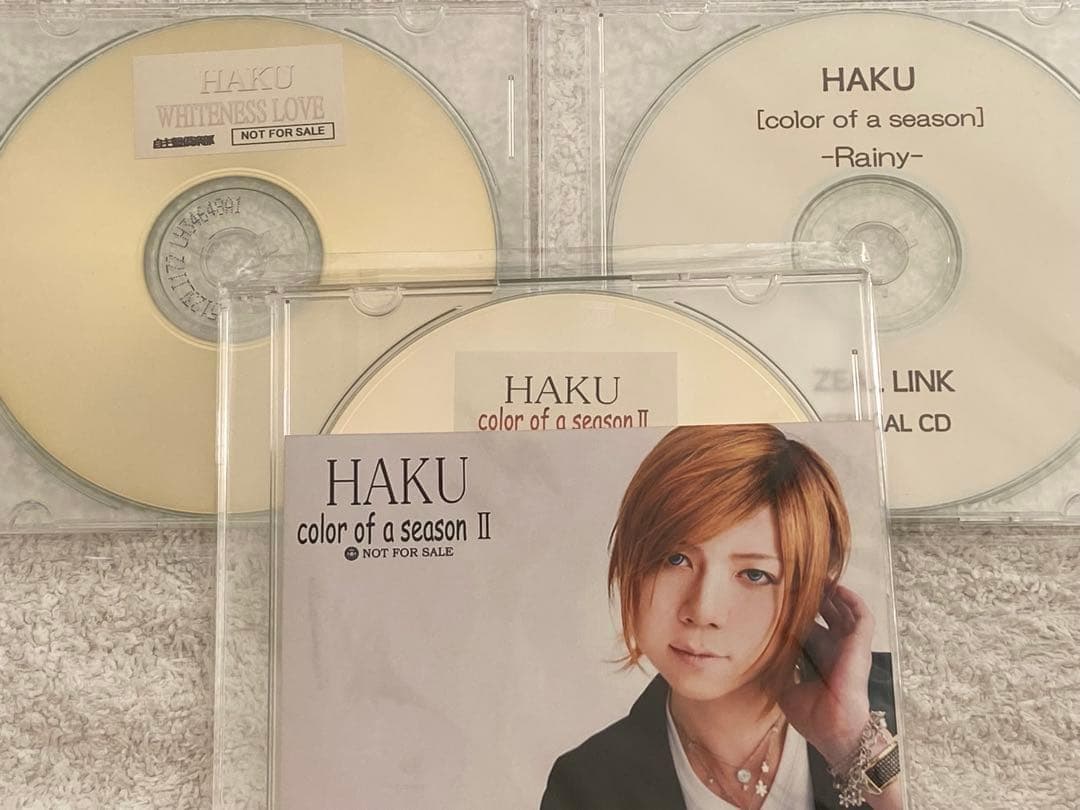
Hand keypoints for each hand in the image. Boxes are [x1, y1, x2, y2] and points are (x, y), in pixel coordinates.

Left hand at [777, 583, 874, 766]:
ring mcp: (848, 646)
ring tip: (819, 577)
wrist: (833, 730)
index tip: (780, 596)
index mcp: (818, 658)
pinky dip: (852, 601)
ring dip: (833, 594)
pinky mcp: (860, 646)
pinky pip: (862, 617)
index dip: (796, 612)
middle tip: (797, 580)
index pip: (808, 627)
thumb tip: (755, 654)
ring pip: (845, 611)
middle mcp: (834, 649)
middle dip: (814, 597)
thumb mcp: (785, 687)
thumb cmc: (813, 716)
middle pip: (826, 614)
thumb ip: (775, 668)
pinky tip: (839, 588)